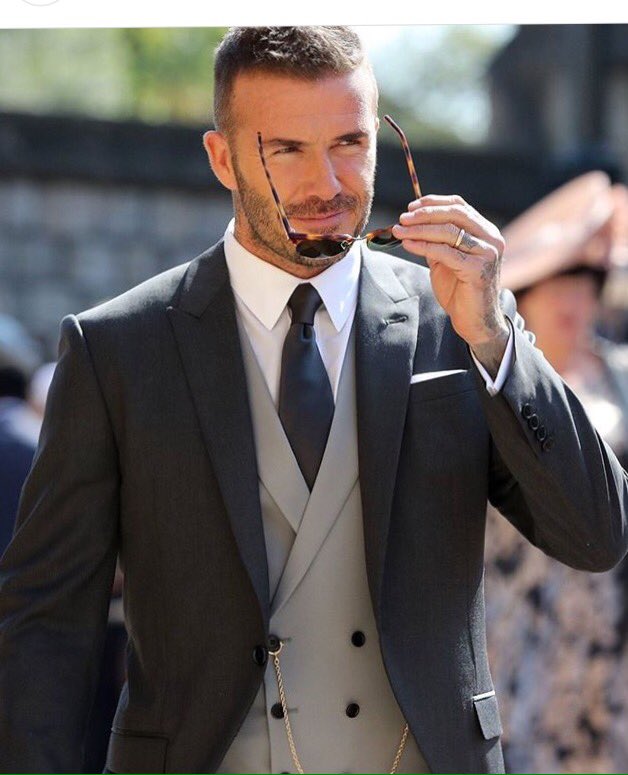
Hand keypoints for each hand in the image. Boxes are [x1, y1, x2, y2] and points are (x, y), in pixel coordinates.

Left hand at [391, 194, 507, 358]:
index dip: (433, 202)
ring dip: (419, 229)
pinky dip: (423, 246)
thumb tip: (412, 223)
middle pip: (455, 214)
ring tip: (399, 230)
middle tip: (402, 218)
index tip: (411, 207)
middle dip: (425, 214)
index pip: (459, 206)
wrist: (474, 321)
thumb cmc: (460, 291)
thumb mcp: (446, 260)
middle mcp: (491, 239)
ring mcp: (487, 253)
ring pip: (449, 231)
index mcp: (485, 232)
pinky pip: (446, 252)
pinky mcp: (478, 269)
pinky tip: (408, 245)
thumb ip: (436, 241)